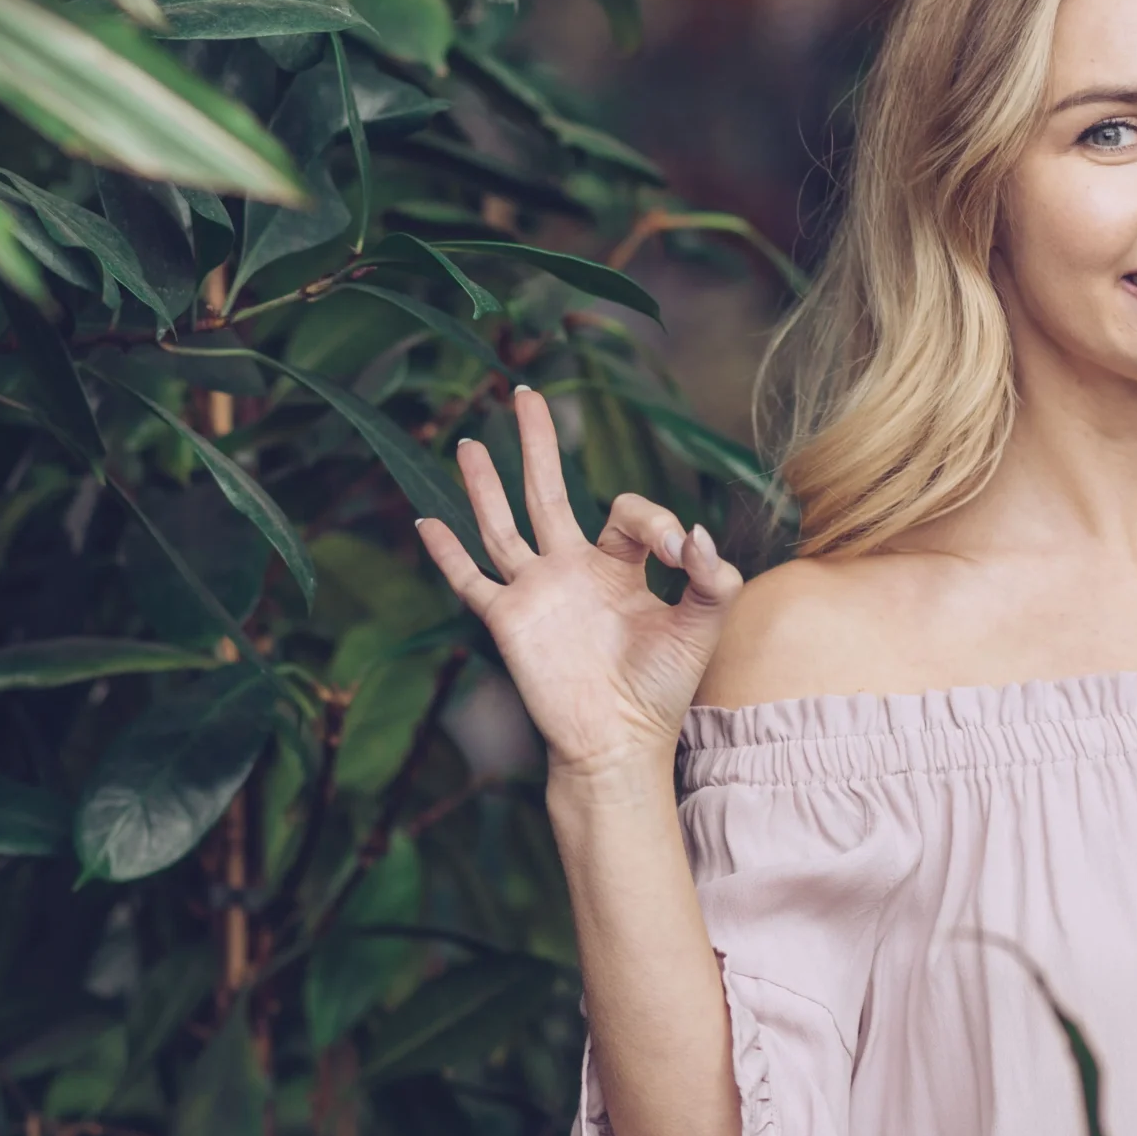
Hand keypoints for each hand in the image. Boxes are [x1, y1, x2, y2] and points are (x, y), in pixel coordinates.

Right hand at [415, 387, 741, 779]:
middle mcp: (573, 570)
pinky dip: (446, 553)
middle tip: (528, 394)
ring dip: (485, 485)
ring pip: (502, 525)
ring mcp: (536, 593)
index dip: (653, 522)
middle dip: (539, 444)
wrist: (619, 742)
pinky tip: (425, 521)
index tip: (675, 554)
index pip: (626, 513)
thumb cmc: (661, 690)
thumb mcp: (701, 628)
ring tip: (470, 442)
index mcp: (620, 567)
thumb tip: (695, 533)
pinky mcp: (508, 621)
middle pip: (548, 492)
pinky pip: (470, 580)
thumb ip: (711, 578)